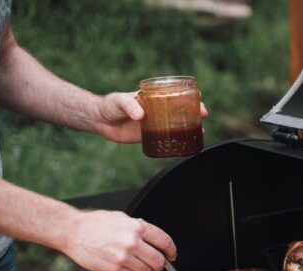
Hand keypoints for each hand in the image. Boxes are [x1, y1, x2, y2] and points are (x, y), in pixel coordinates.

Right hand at [62, 210, 176, 270]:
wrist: (73, 231)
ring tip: (135, 262)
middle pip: (158, 261)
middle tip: (156, 263)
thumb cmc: (96, 223)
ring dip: (144, 269)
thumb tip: (153, 238)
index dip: (171, 251)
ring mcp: (123, 257)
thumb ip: (139, 228)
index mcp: (137, 228)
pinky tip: (126, 266)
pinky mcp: (113, 269)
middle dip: (159, 264)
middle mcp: (132, 242)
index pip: (165, 242)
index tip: (171, 255)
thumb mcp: (122, 218)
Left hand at [94, 92, 208, 142]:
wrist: (99, 120)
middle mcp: (157, 109)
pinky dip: (177, 140)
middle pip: (180, 109)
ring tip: (201, 131)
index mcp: (153, 98)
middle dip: (194, 111)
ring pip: (176, 124)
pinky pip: (166, 138)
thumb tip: (141, 115)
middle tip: (203, 114)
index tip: (199, 95)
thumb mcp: (119, 101)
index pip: (174, 93)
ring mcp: (155, 122)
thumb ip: (129, 106)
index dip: (188, 94)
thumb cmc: (110, 105)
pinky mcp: (149, 135)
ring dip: (190, 127)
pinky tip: (185, 144)